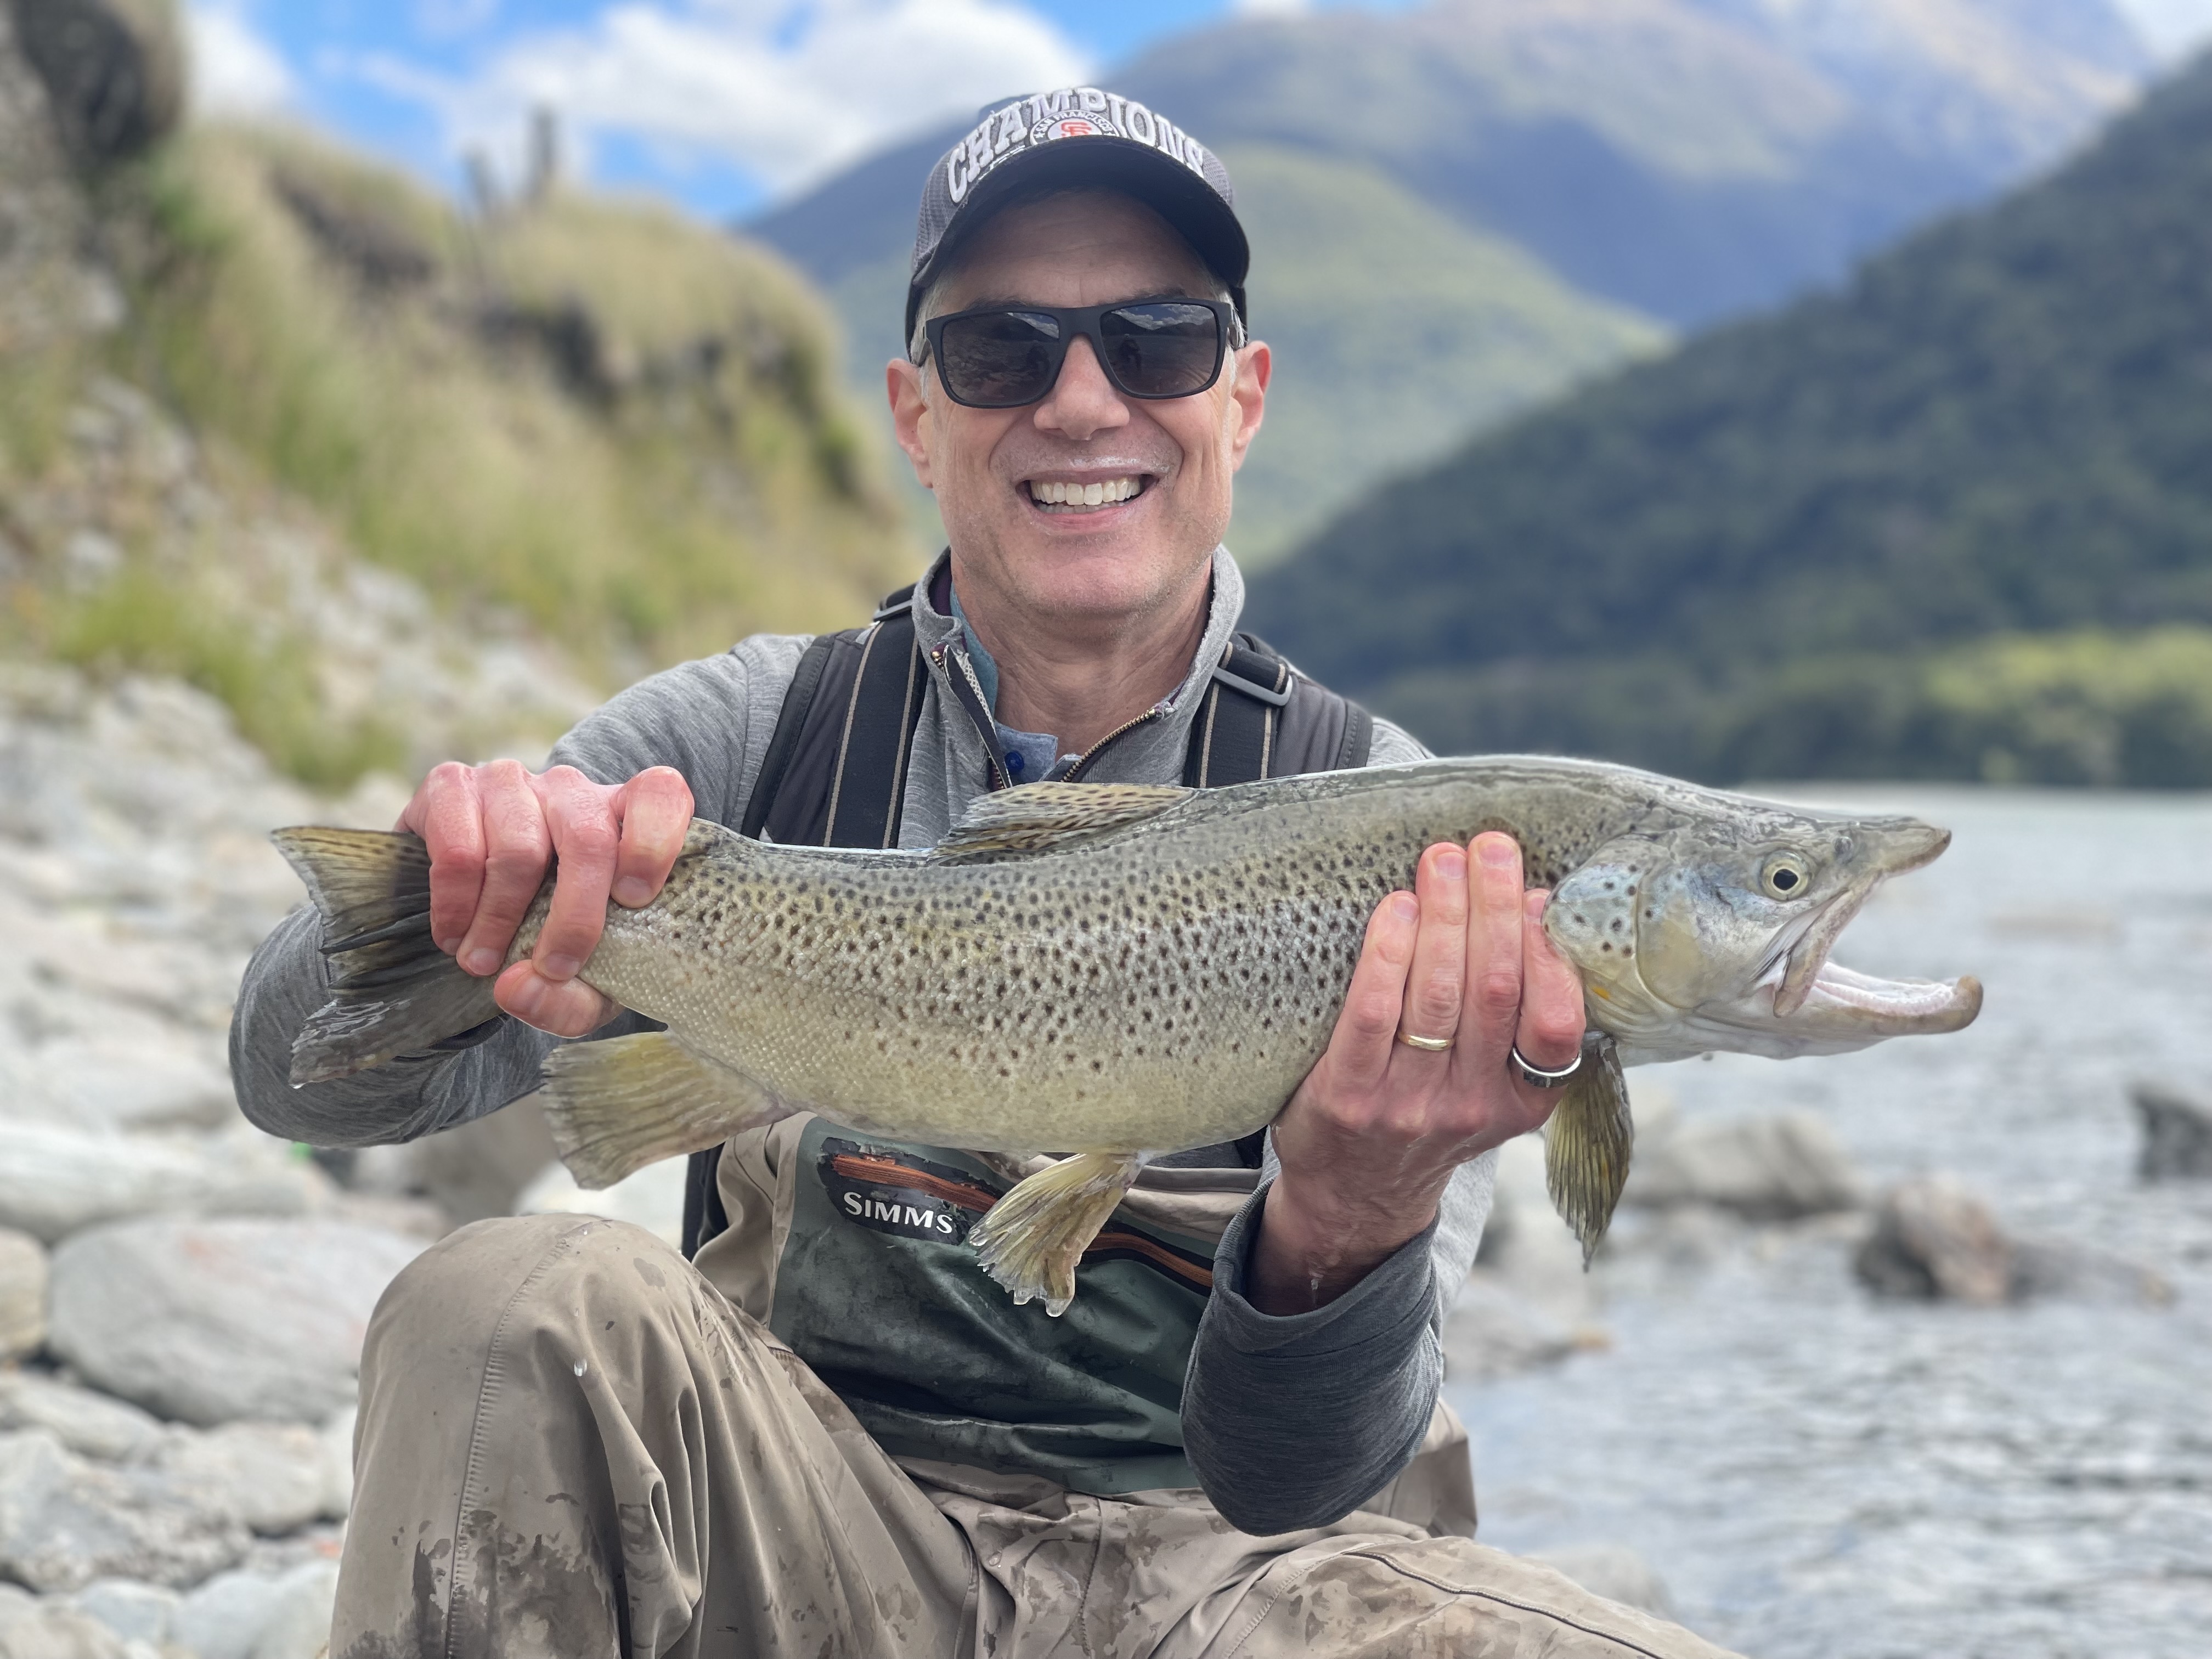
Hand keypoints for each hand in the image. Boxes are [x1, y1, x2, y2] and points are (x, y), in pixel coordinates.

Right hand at [396, 760, 693, 1036]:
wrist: (469, 907)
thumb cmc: (547, 937)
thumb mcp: (581, 982)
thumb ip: (569, 1002)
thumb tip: (518, 986)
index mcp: (623, 819)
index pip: (660, 795)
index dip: (653, 841)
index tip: (634, 900)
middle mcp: (571, 791)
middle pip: (588, 839)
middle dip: (572, 917)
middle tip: (551, 969)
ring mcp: (511, 781)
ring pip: (518, 848)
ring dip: (500, 920)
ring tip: (483, 963)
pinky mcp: (451, 785)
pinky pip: (457, 847)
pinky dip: (455, 905)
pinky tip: (454, 935)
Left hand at [1249, 832, 1585, 1312]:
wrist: (1354, 1192)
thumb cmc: (1429, 1110)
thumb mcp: (1493, 1085)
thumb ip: (1516, 1016)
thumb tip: (1533, 905)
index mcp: (1523, 1102)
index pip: (1556, 1027)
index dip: (1548, 954)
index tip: (1536, 893)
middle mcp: (1471, 1107)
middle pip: (1495, 993)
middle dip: (1494, 909)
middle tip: (1489, 846)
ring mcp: (1408, 1106)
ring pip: (1438, 997)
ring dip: (1444, 916)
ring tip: (1442, 859)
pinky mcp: (1347, 1097)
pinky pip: (1373, 1014)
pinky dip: (1388, 955)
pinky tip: (1396, 910)